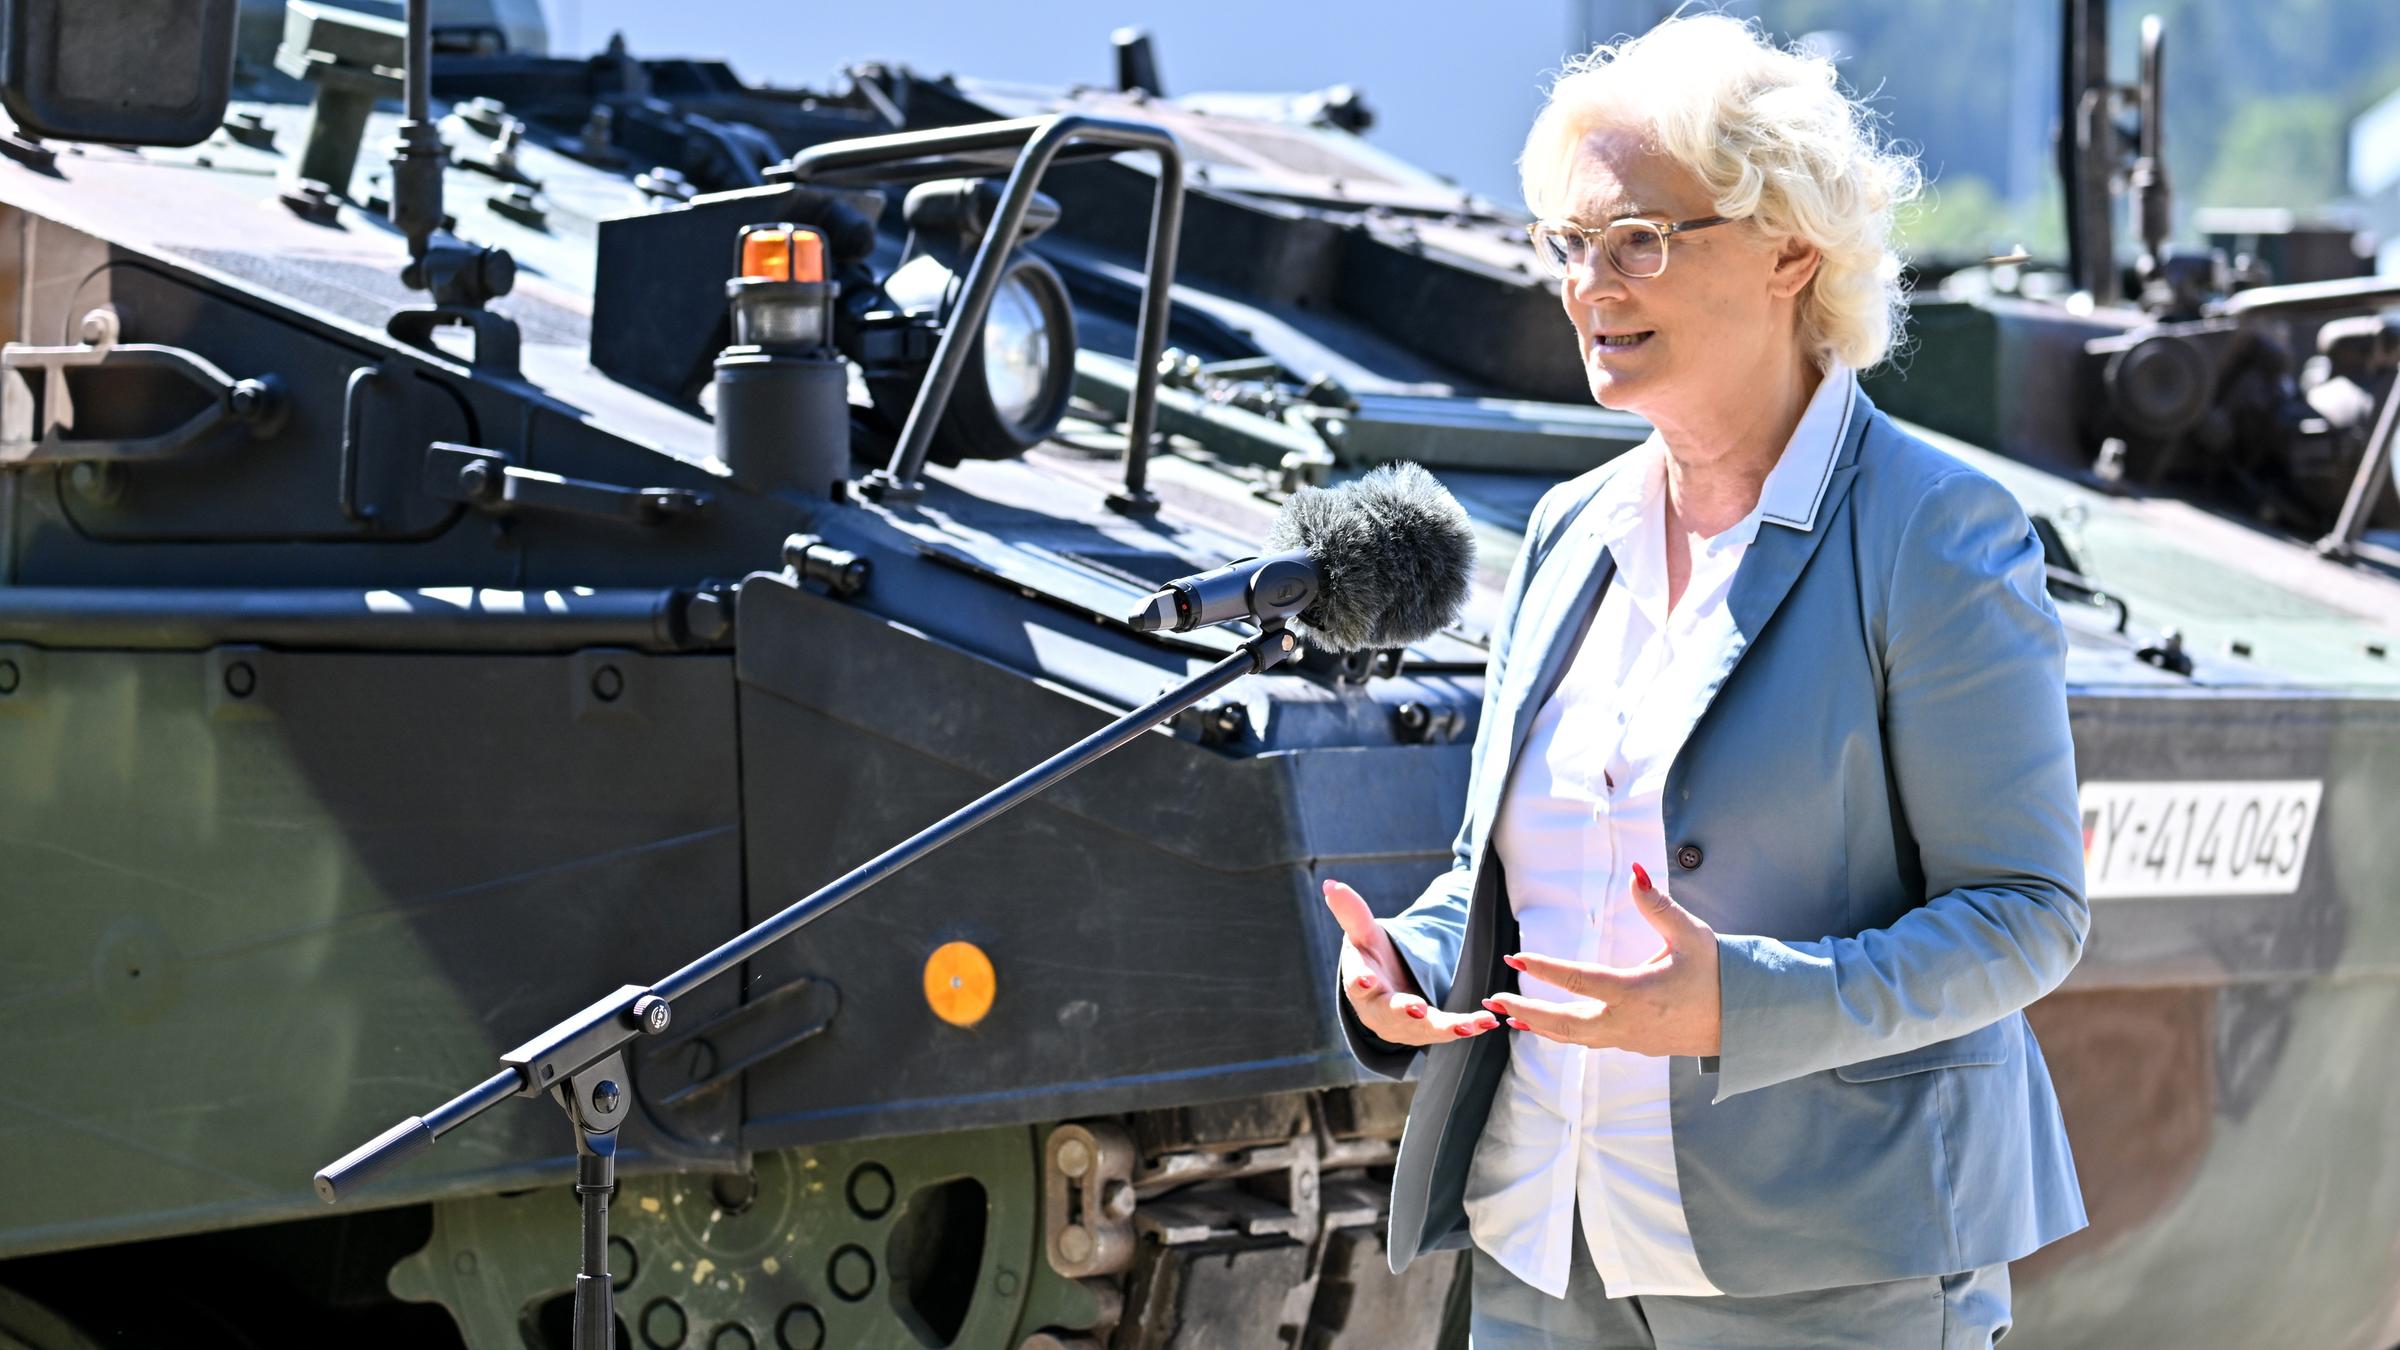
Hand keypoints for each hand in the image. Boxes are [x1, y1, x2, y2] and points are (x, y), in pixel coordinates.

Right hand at [1323, 878, 1499, 1045]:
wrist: (1382, 989)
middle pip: (1390, 1012)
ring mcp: (1401, 1025)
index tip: (1367, 980)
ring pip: (1422, 1028)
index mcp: (1360, 982)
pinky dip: (1465, 1027)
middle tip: (1419, 1010)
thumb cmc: (1371, 957)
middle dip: (1406, 1012)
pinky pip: (1444, 1032)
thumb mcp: (1362, 933)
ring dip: (1446, 1026)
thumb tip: (1330, 883)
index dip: (1360, 982)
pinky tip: (1486, 1022)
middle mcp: (1378, 1009)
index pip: (1356, 982)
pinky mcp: (1423, 1032)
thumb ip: (1351, 911)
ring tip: (1470, 1023)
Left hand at [1483, 863, 1721, 1056]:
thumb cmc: (1719, 972)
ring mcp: (1631, 1039)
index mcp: (1637, 993)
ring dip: (1542, 1027)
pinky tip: (1549, 1026)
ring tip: (1512, 1016)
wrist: (1746, 1017)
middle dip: (1528, 1011)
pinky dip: (1565, 1035)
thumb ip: (1657, 905)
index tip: (1517, 958)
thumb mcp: (1690, 934)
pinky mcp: (1637, 1045)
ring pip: (1576, 1038)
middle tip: (1494, 1002)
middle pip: (1566, 1024)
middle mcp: (1628, 1022)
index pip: (1579, 981)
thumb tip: (1636, 871)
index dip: (1545, 969)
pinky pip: (1592, 1042)